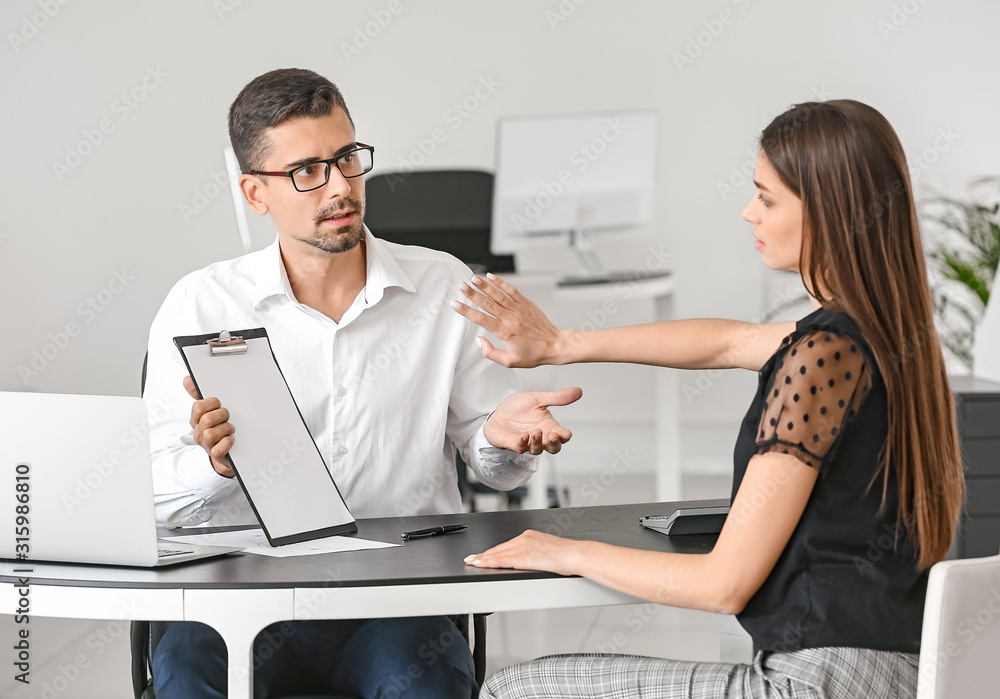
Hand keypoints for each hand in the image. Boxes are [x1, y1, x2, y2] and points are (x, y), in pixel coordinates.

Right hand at [184, 376, 235, 477]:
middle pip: (207, 419)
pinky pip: (218, 449)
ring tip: (230, 429)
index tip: (220, 404)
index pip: (198, 406)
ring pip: (211, 433)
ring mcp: (206, 444)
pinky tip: (231, 439)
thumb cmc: (218, 428)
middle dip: (222, 415)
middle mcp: (199, 432)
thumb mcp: (210, 410)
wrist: (226, 452)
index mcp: (196, 419)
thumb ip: (199, 394)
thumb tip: (188, 379)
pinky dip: (227, 443)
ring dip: (226, 429)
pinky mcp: (215, 455)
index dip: (212, 403)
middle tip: (228, 417)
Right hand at [452, 273, 567, 367]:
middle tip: (461, 286)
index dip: (466, 311)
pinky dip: (501, 283)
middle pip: (487, 303)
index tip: (455, 304)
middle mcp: (510, 318)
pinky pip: (511, 290)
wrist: (555, 345)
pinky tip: (491, 277)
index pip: (481, 319)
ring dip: (484, 285)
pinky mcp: (526, 303)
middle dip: (472, 293)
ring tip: (473, 278)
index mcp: (504, 332)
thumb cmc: (533, 354)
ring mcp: (518, 309)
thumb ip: (491, 353)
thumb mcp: (510, 361)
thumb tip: (479, 341)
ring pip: (498, 294)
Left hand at [464, 529, 581, 575]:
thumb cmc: (567, 556)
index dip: (492, 551)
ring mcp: (523, 546)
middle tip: (471, 559)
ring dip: (483, 558)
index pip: (506, 545)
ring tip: (472, 562)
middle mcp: (525, 538)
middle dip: (483, 554)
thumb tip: (530, 561)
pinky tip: (482, 564)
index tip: (482, 554)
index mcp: (530, 536)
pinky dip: (490, 561)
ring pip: (498, 553)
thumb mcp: (547, 550)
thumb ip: (535, 553)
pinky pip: (502, 559)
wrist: (575, 555)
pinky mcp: (524, 556)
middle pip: (499, 548)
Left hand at [484, 387, 582, 454]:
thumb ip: (557, 397)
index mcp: (548, 426)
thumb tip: (578, 391)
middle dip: (554, 444)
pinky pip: (520, 448)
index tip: (567, 433)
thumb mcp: (538, 398)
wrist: (498, 412)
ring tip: (536, 432)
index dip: (565, 436)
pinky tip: (524, 436)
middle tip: (553, 436)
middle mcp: (540, 436)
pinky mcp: (513, 444)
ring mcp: (527, 442)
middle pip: (553, 448)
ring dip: (538, 443)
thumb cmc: (518, 408)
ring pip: (537, 450)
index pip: (561, 435)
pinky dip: (522, 443)